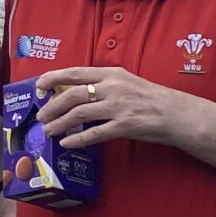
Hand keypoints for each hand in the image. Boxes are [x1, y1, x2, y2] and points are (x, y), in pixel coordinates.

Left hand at [36, 67, 199, 151]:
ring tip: (49, 130)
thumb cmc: (150, 97)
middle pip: (72, 94)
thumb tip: (74, 90)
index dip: (53, 78)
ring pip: (79, 114)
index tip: (39, 85)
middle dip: (52, 105)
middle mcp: (113, 88)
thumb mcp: (126, 81)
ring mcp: (118, 107)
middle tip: (41, 115)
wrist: (176, 113)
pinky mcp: (124, 126)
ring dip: (60, 123)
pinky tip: (67, 143)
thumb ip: (103, 84)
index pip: (76, 73)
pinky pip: (95, 134)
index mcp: (111, 73)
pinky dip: (78, 139)